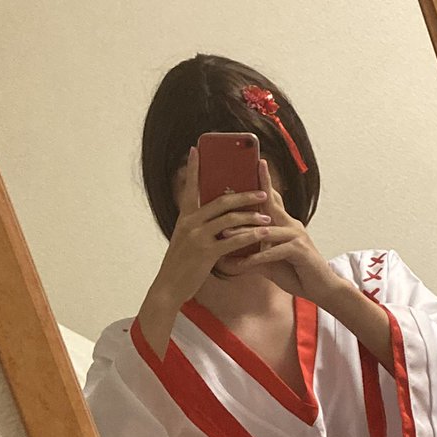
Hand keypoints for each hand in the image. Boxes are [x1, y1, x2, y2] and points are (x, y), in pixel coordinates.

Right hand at [148, 146, 273, 309]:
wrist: (168, 287)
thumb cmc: (181, 265)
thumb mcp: (185, 239)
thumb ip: (198, 225)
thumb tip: (218, 215)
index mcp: (185, 217)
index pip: (190, 187)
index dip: (194, 167)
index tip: (196, 149)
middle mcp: (190, 222)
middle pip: (221, 200)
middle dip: (245, 195)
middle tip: (263, 192)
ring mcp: (197, 236)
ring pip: (230, 219)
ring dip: (252, 216)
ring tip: (268, 216)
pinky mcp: (206, 252)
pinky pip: (234, 240)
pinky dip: (251, 236)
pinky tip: (263, 234)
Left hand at [216, 158, 343, 305]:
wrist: (321, 288)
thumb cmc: (295, 273)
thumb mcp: (268, 263)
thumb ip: (249, 258)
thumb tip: (226, 260)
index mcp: (284, 223)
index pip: (271, 199)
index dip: (261, 182)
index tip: (250, 166)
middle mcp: (291, 224)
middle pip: (270, 204)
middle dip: (254, 191)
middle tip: (232, 184)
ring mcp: (297, 236)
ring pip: (266, 230)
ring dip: (244, 233)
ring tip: (225, 234)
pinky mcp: (300, 251)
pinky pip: (274, 252)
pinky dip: (257, 258)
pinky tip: (242, 264)